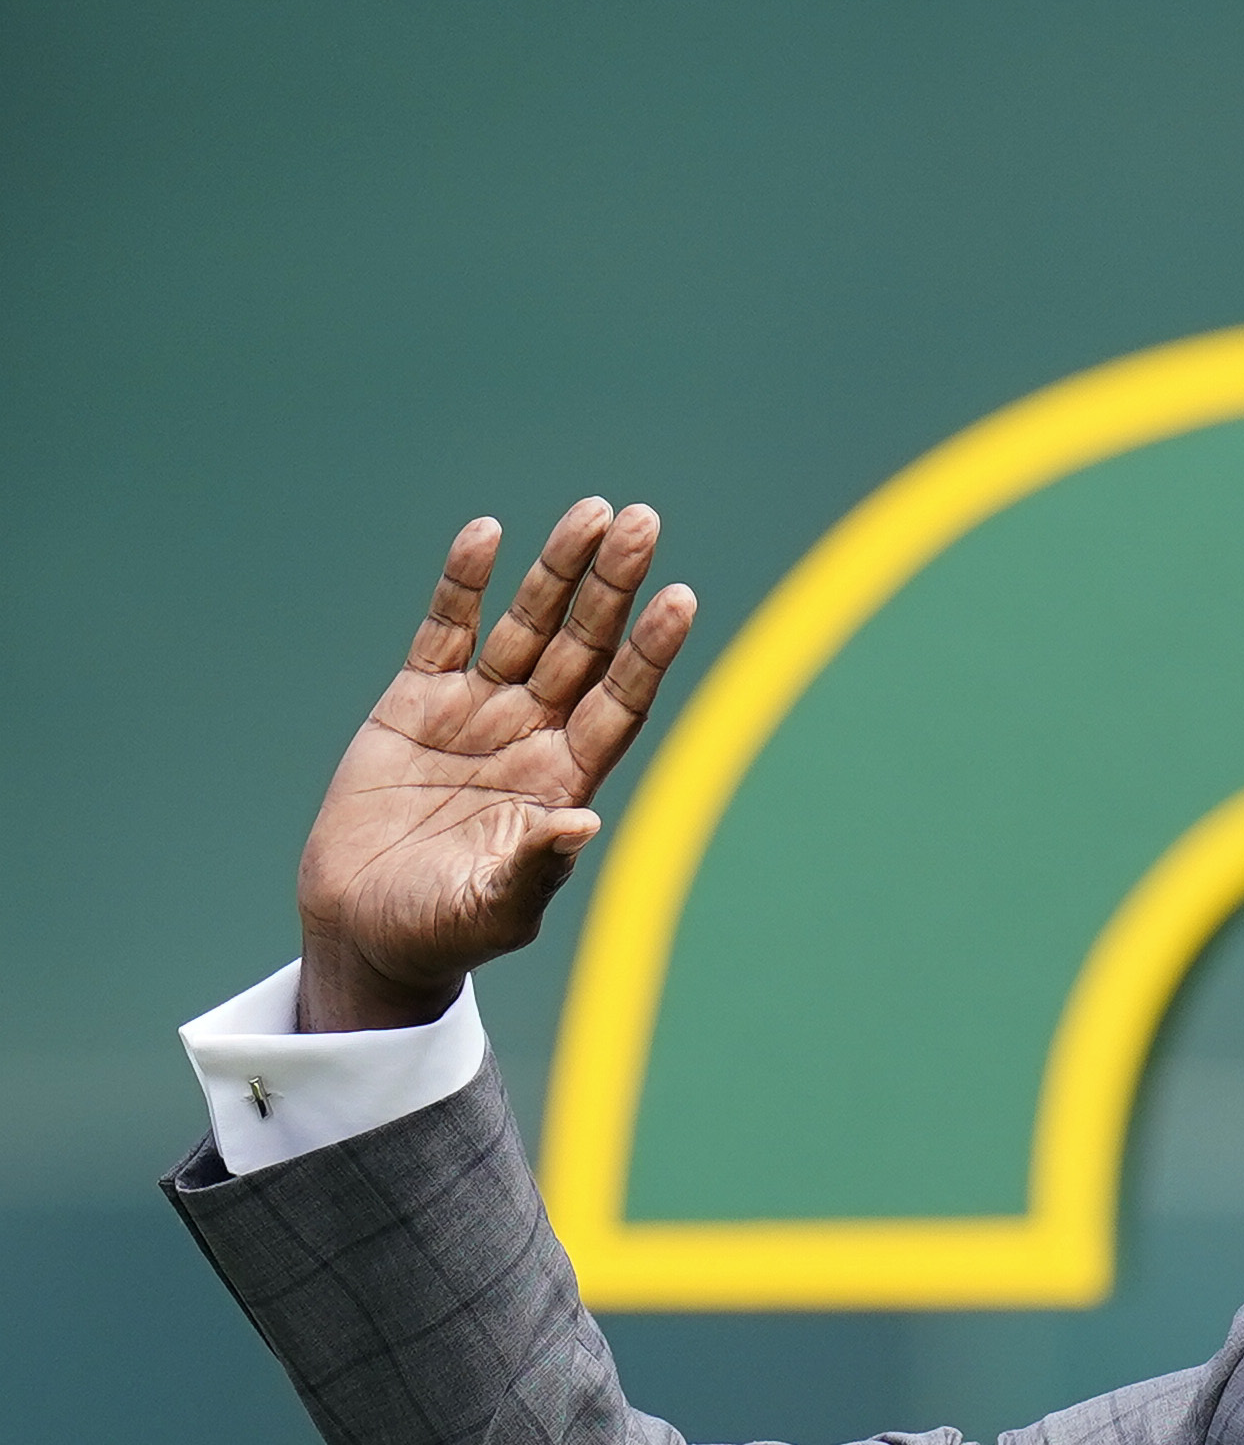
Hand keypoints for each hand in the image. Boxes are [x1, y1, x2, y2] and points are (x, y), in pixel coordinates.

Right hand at [293, 500, 697, 1030]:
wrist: (363, 929)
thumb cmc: (442, 931)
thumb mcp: (493, 907)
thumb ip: (534, 867)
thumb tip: (582, 826)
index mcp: (566, 783)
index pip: (621, 701)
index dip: (650, 651)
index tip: (680, 598)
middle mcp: (533, 737)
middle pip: (584, 646)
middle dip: (613, 586)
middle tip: (642, 521)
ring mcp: (477, 713)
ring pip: (527, 626)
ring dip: (557, 570)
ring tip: (593, 513)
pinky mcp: (414, 702)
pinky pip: (446, 630)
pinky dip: (464, 584)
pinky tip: (488, 534)